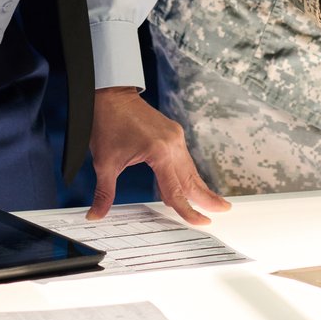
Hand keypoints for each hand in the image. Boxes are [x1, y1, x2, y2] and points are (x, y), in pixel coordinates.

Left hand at [88, 87, 230, 225]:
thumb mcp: (104, 162)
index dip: (188, 210)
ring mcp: (175, 137)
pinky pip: (184, 158)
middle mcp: (173, 144)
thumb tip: (95, 215)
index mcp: (159, 152)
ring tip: (214, 201)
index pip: (176, 190)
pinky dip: (189, 174)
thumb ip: (104, 192)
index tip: (201, 222)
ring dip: (200, 186)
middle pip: (192, 179)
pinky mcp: (173, 132)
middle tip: (224, 210)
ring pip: (190, 168)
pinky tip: (191, 183)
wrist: (112, 97)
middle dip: (208, 198)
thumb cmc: (108, 124)